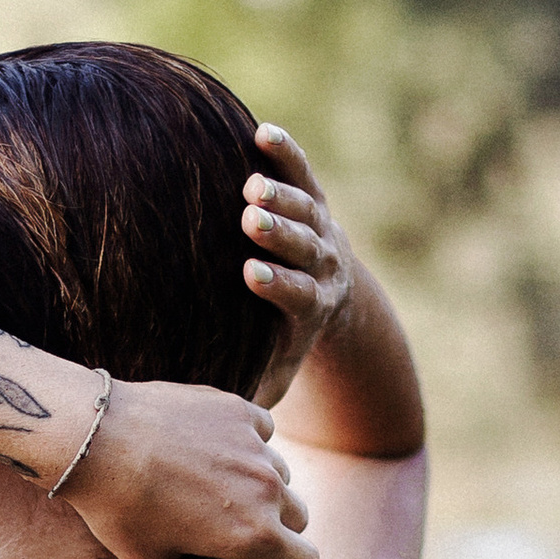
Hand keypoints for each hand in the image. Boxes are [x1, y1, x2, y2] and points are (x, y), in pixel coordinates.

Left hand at [60, 377, 316, 558]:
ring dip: (262, 485)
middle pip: (297, 517)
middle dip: (277, 529)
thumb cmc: (119, 508)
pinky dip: (248, 442)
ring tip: (219, 484)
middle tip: (240, 528)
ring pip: (280, 474)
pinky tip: (216, 446)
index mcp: (253, 536)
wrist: (96, 439)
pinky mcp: (238, 410)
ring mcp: (255, 445)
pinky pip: (262, 431)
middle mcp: (266, 490)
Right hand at [241, 123, 352, 406]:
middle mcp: (321, 262)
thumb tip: (230, 424)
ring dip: (281, 194)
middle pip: (303, 245)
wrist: (328, 289)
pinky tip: (262, 134)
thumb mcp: (279, 364)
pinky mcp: (313, 194)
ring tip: (253, 182)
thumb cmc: (286, 332)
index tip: (251, 273)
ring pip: (304, 206)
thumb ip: (259, 388)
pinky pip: (303, 169)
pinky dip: (285, 151)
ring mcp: (319, 225)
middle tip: (252, 219)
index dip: (277, 283)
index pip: (296, 293)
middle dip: (279, 233)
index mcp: (312, 304)